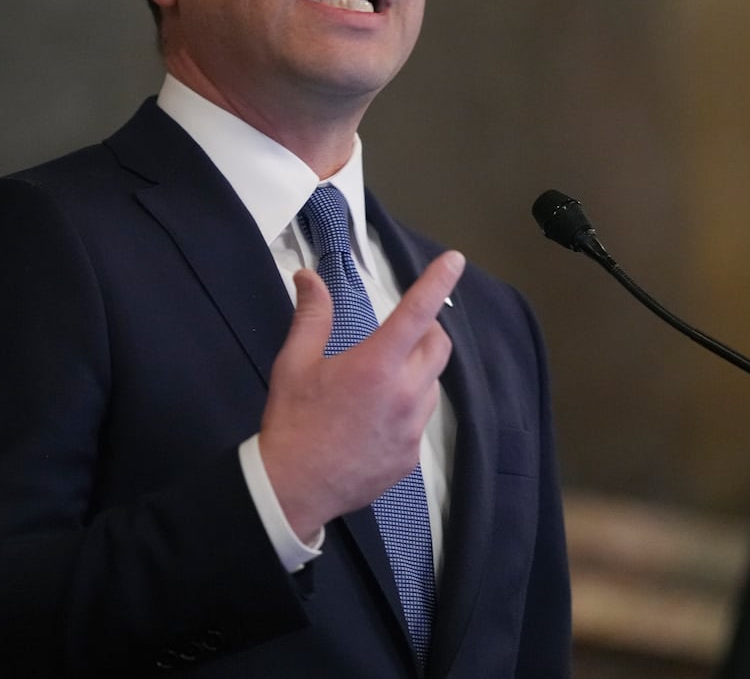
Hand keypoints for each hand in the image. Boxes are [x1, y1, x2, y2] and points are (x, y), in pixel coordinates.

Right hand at [259, 250, 463, 542]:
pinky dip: (406, 409)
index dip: (438, 281)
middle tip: (399, 334)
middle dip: (427, 331)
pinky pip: (420, 421)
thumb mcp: (295, 363)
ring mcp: (412, 428)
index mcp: (376, 364)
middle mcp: (404, 392)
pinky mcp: (411, 457)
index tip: (455, 260)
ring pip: (431, 385)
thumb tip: (308, 277)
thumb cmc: (293, 421)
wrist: (293, 489)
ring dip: (416, 373)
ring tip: (378, 384)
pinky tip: (374, 420)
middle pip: (438, 346)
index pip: (417, 311)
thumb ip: (311, 316)